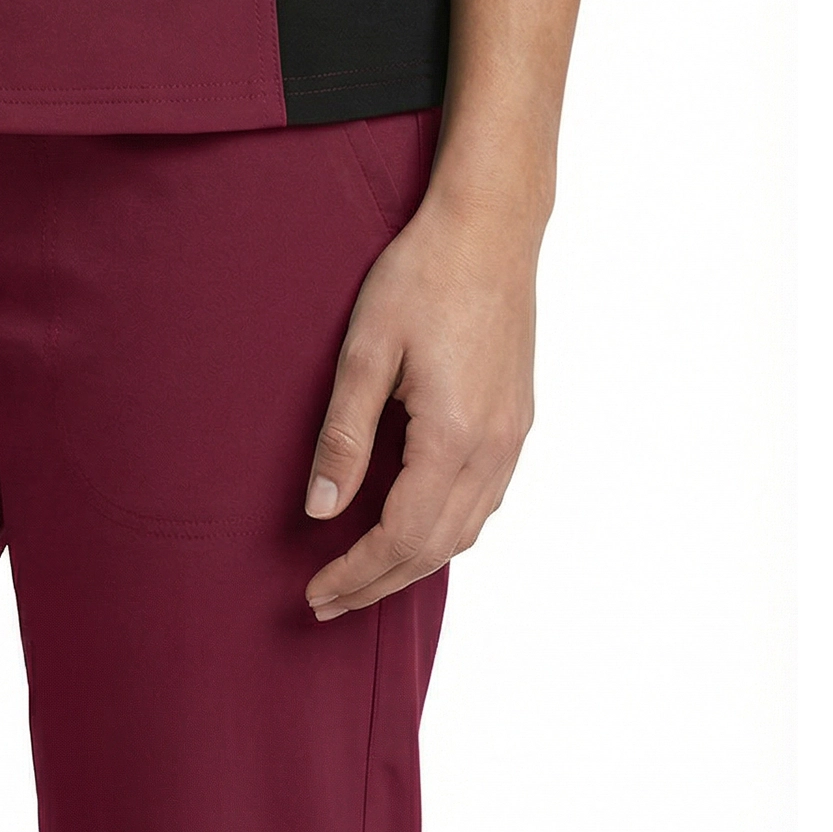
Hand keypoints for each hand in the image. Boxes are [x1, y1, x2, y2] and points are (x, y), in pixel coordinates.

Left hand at [304, 189, 537, 616]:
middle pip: (436, 548)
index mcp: (454, 438)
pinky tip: (416, 526)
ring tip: (364, 575)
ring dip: (414, 563)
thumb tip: (320, 511)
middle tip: (327, 603)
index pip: (400, 538)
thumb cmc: (422, 276)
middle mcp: (493, 450)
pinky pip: (485, 501)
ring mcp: (513, 438)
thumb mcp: (366, 349)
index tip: (314, 594)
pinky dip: (446, 530)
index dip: (356, 574)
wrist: (489, 228)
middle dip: (379, 583)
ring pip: (466, 531)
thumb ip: (344, 435)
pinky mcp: (518, 421)